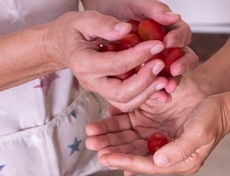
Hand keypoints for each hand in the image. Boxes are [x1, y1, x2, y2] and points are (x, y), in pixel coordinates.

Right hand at [45, 10, 196, 110]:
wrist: (64, 45)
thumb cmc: (73, 31)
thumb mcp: (83, 20)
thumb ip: (103, 24)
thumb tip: (126, 30)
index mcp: (83, 63)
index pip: (116, 65)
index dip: (138, 56)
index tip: (157, 45)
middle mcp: (91, 82)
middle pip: (122, 93)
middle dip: (145, 81)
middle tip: (161, 65)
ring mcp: (100, 91)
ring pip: (127, 102)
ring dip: (148, 92)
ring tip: (164, 78)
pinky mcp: (109, 94)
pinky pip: (129, 102)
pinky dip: (146, 95)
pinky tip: (159, 84)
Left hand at [86, 76, 229, 175]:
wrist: (223, 102)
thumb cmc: (214, 118)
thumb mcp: (199, 134)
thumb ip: (179, 149)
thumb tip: (158, 161)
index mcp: (179, 162)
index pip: (147, 164)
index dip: (126, 161)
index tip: (107, 158)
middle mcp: (167, 153)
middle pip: (135, 154)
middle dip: (113, 150)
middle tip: (92, 146)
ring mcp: (161, 138)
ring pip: (131, 141)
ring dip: (112, 139)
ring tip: (92, 136)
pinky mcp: (157, 124)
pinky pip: (134, 127)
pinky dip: (120, 125)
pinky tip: (106, 122)